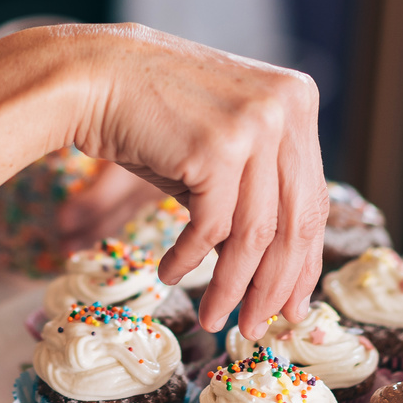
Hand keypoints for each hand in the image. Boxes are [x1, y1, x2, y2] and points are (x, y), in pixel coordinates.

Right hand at [60, 23, 328, 334]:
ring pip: (255, 234)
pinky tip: (168, 273)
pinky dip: (189, 260)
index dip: (303, 261)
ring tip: (214, 316)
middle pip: (294, 221)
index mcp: (298, 101)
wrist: (92, 74)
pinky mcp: (218, 148)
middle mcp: (287, 108)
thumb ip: (250, 197)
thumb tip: (272, 277)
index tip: (291, 304)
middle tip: (256, 328)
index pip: (311, 198)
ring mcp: (256, 125)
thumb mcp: (216, 149)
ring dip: (232, 286)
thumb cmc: (149, 114)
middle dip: (274, 286)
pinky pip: (212, 228)